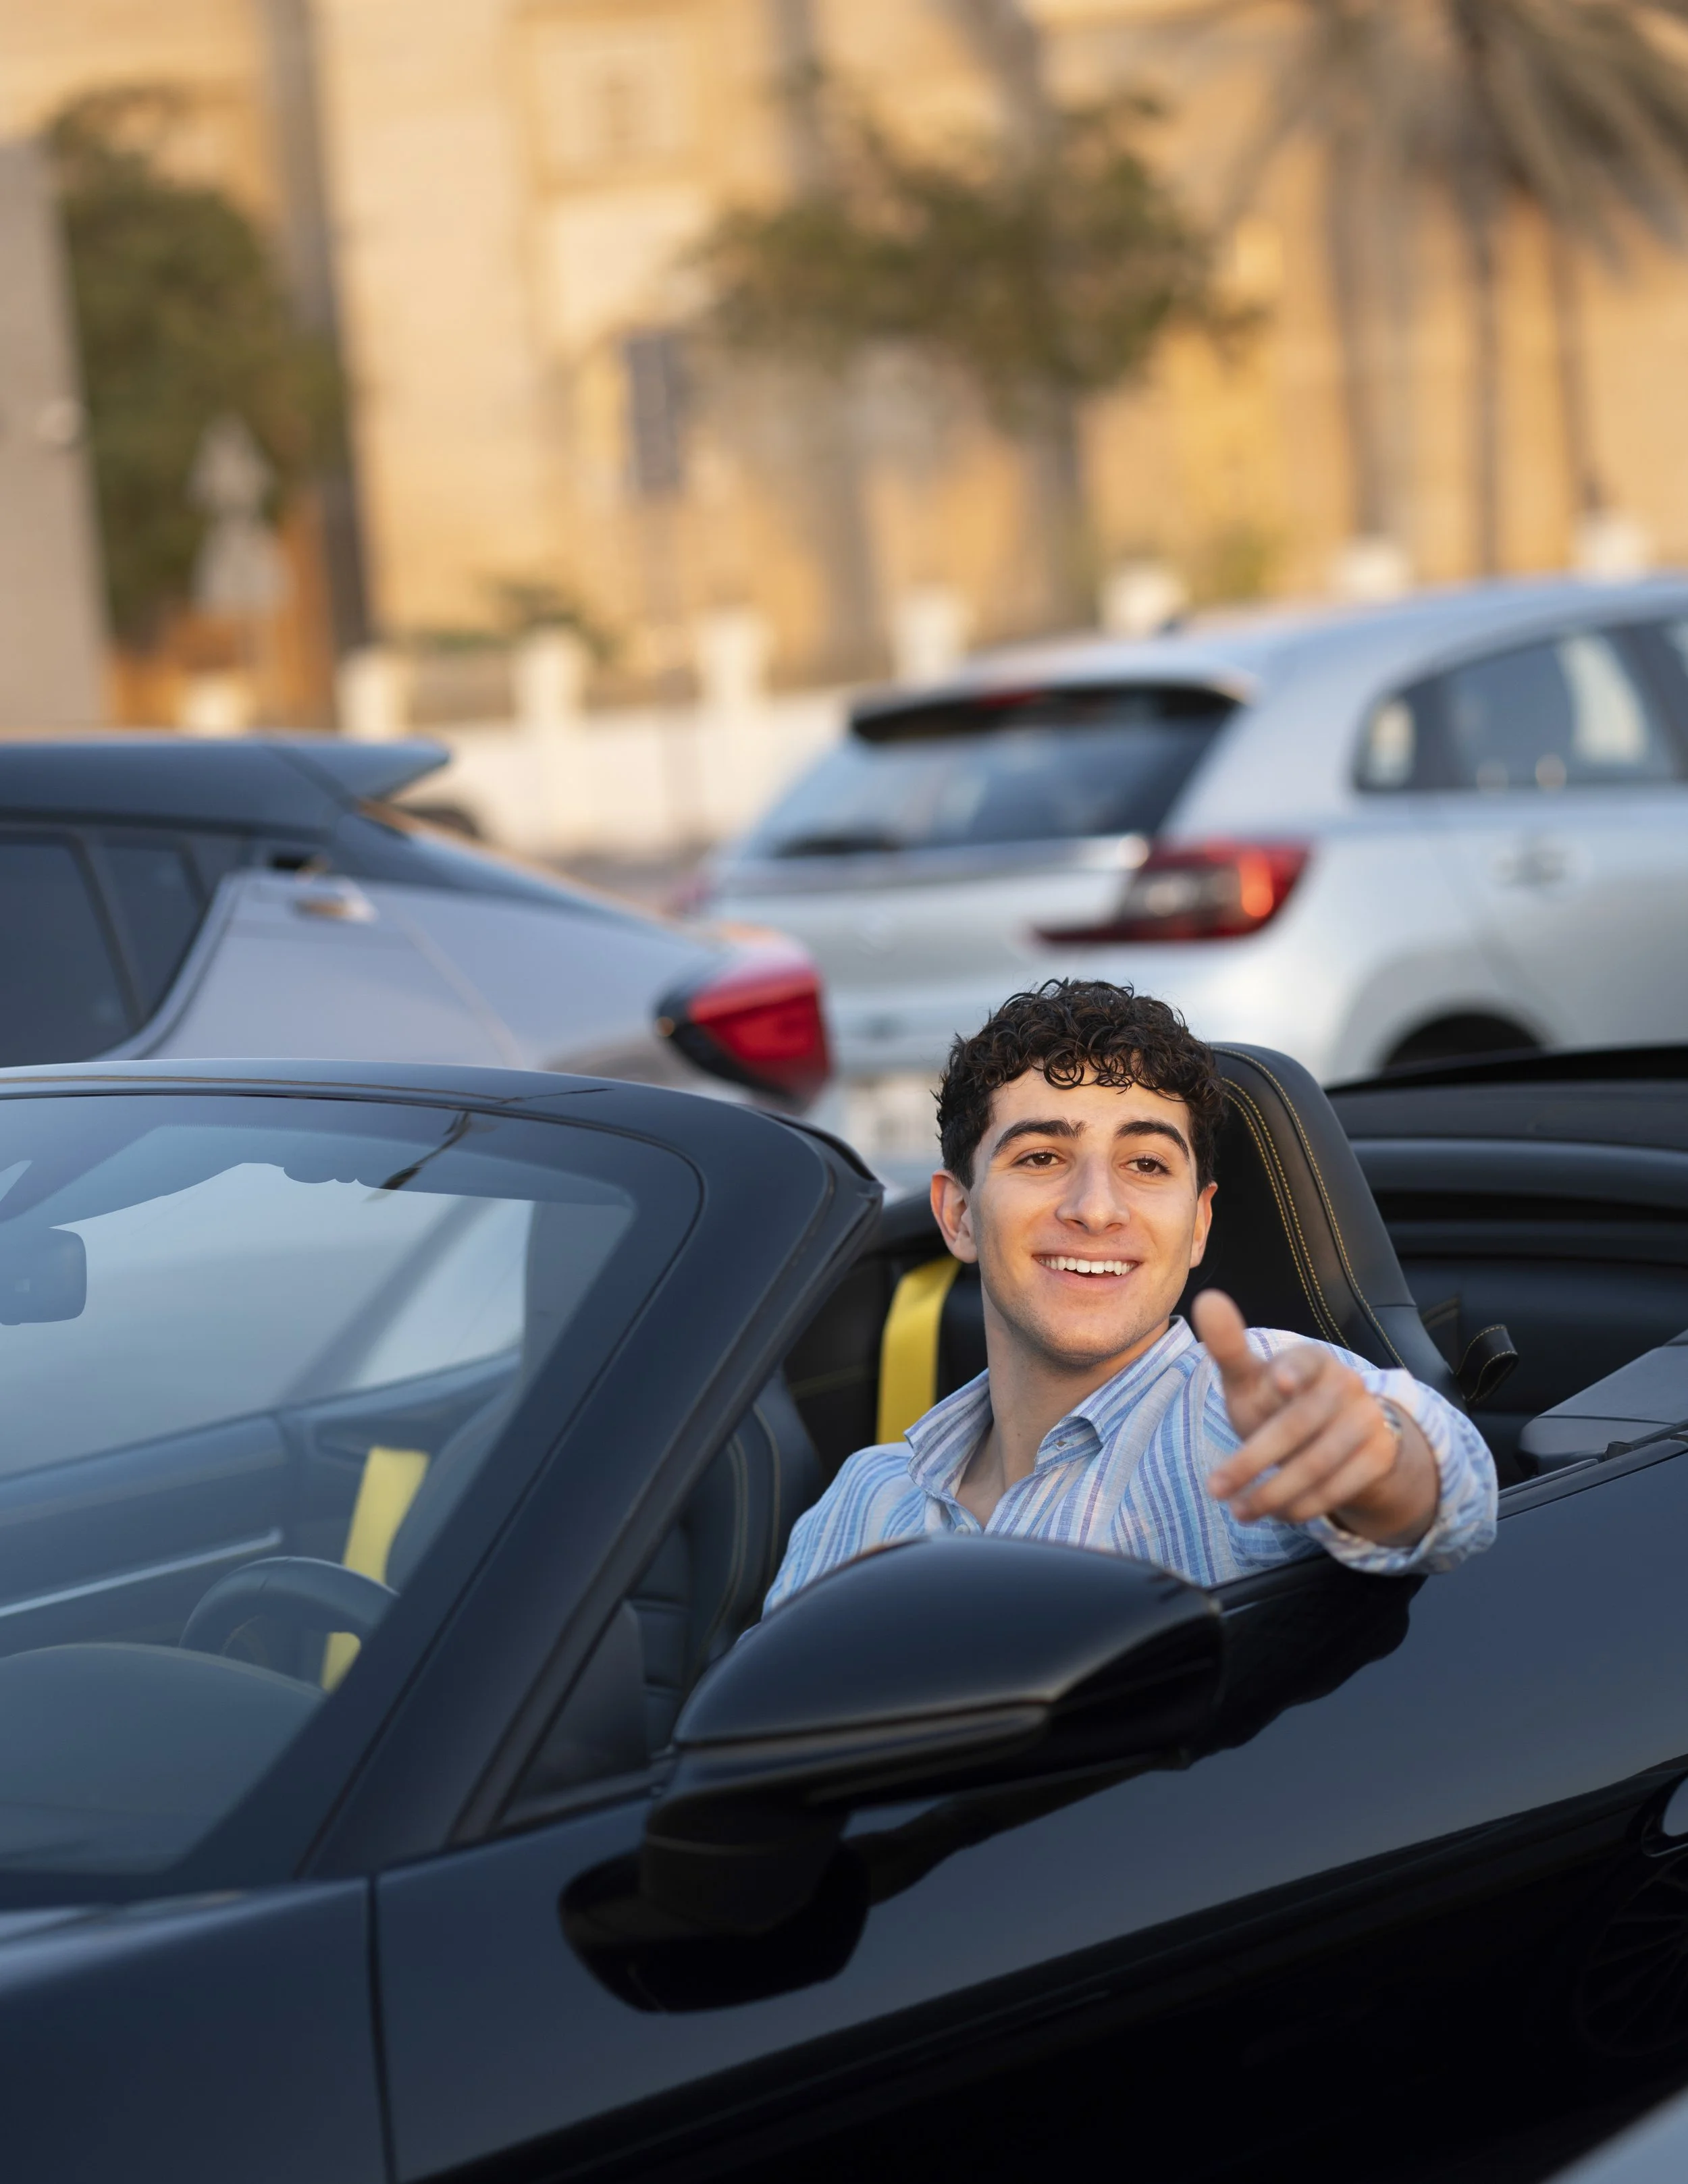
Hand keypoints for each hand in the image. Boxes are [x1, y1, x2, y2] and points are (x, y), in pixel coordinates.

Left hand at [1191, 1290, 1438, 1547]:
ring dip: (1273, 1494)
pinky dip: (1303, 1506)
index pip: (1303, 1362)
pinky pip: (1339, 1488)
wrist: (1336, 1436)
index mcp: (1311, 1358)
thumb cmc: (1276, 1401)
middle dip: (1252, 1461)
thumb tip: (1206, 1299)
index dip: (1293, 1372)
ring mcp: (1368, 1419)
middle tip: (1215, 1489)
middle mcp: (1346, 1384)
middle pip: (1297, 1426)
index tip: (1278, 1382)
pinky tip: (1276, 1513)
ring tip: (1239, 1511)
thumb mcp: (1250, 1378)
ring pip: (1317, 1464)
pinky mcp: (1381, 1455)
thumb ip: (1228, 1346)